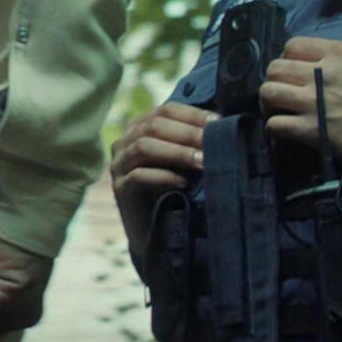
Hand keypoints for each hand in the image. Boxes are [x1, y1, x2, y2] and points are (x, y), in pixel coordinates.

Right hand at [109, 102, 213, 273]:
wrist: (156, 232)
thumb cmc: (174, 190)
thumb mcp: (184, 161)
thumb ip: (192, 141)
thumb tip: (223, 124)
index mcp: (140, 128)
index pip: (166, 110)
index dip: (193, 114)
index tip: (219, 123)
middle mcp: (124, 142)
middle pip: (154, 125)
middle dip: (188, 133)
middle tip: (214, 142)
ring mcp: (119, 165)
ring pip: (144, 147)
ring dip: (177, 152)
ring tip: (202, 161)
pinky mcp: (119, 189)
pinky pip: (138, 175)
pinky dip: (164, 176)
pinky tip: (184, 183)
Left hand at [260, 38, 341, 187]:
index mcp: (340, 53)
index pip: (294, 45)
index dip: (289, 58)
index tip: (294, 70)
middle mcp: (322, 73)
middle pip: (275, 68)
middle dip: (276, 80)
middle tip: (283, 92)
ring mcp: (315, 102)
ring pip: (268, 92)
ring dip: (268, 102)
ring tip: (276, 110)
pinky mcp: (314, 130)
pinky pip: (276, 125)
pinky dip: (275, 128)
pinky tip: (284, 131)